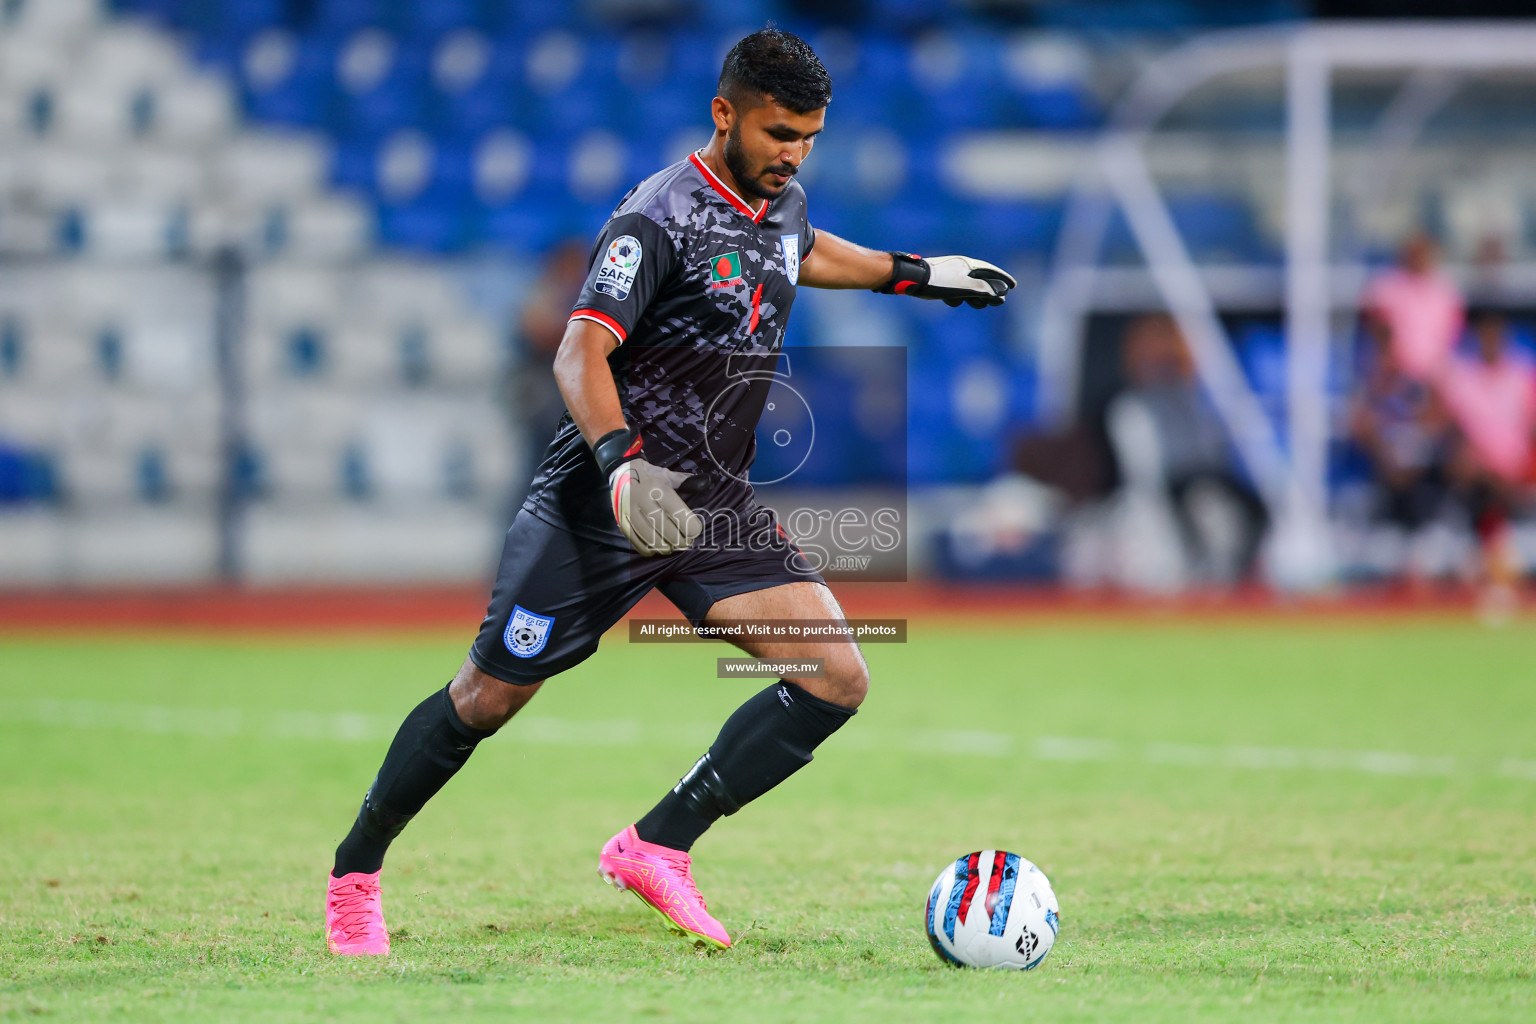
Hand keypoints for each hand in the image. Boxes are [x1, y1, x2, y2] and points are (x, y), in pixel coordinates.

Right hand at [609, 458, 702, 555]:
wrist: (618, 470)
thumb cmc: (648, 474)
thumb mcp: (666, 473)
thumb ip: (684, 481)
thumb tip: (705, 483)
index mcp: (656, 487)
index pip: (677, 512)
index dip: (689, 526)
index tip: (696, 531)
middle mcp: (642, 499)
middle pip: (664, 528)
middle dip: (679, 540)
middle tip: (686, 543)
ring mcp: (629, 511)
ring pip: (650, 536)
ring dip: (664, 546)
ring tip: (673, 547)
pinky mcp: (621, 519)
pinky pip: (635, 539)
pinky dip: (647, 548)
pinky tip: (656, 549)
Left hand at [876, 252, 1015, 307]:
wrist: (911, 278)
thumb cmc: (937, 282)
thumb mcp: (963, 288)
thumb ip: (982, 290)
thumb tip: (999, 294)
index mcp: (968, 265)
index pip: (991, 271)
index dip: (1003, 279)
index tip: (1013, 286)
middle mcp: (961, 267)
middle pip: (981, 280)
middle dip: (988, 292)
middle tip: (997, 303)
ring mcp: (950, 273)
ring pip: (967, 287)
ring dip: (972, 297)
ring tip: (977, 305)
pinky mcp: (940, 280)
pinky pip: (954, 290)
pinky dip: (956, 297)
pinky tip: (951, 301)